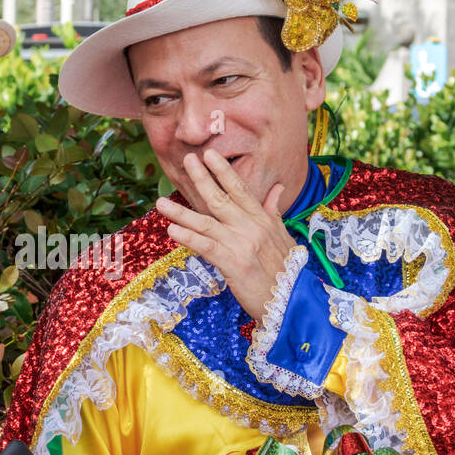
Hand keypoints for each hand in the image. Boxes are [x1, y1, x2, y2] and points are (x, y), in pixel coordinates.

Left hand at [155, 149, 297, 321]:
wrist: (293, 300)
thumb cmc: (287, 270)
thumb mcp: (283, 236)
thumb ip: (273, 211)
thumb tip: (277, 188)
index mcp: (262, 219)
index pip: (240, 189)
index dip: (223, 171)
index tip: (209, 154)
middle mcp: (251, 227)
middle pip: (221, 199)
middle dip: (202, 179)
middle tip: (186, 160)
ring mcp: (242, 245)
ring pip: (207, 223)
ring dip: (181, 212)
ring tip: (162, 202)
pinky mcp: (234, 264)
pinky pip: (207, 247)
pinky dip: (189, 238)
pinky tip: (172, 231)